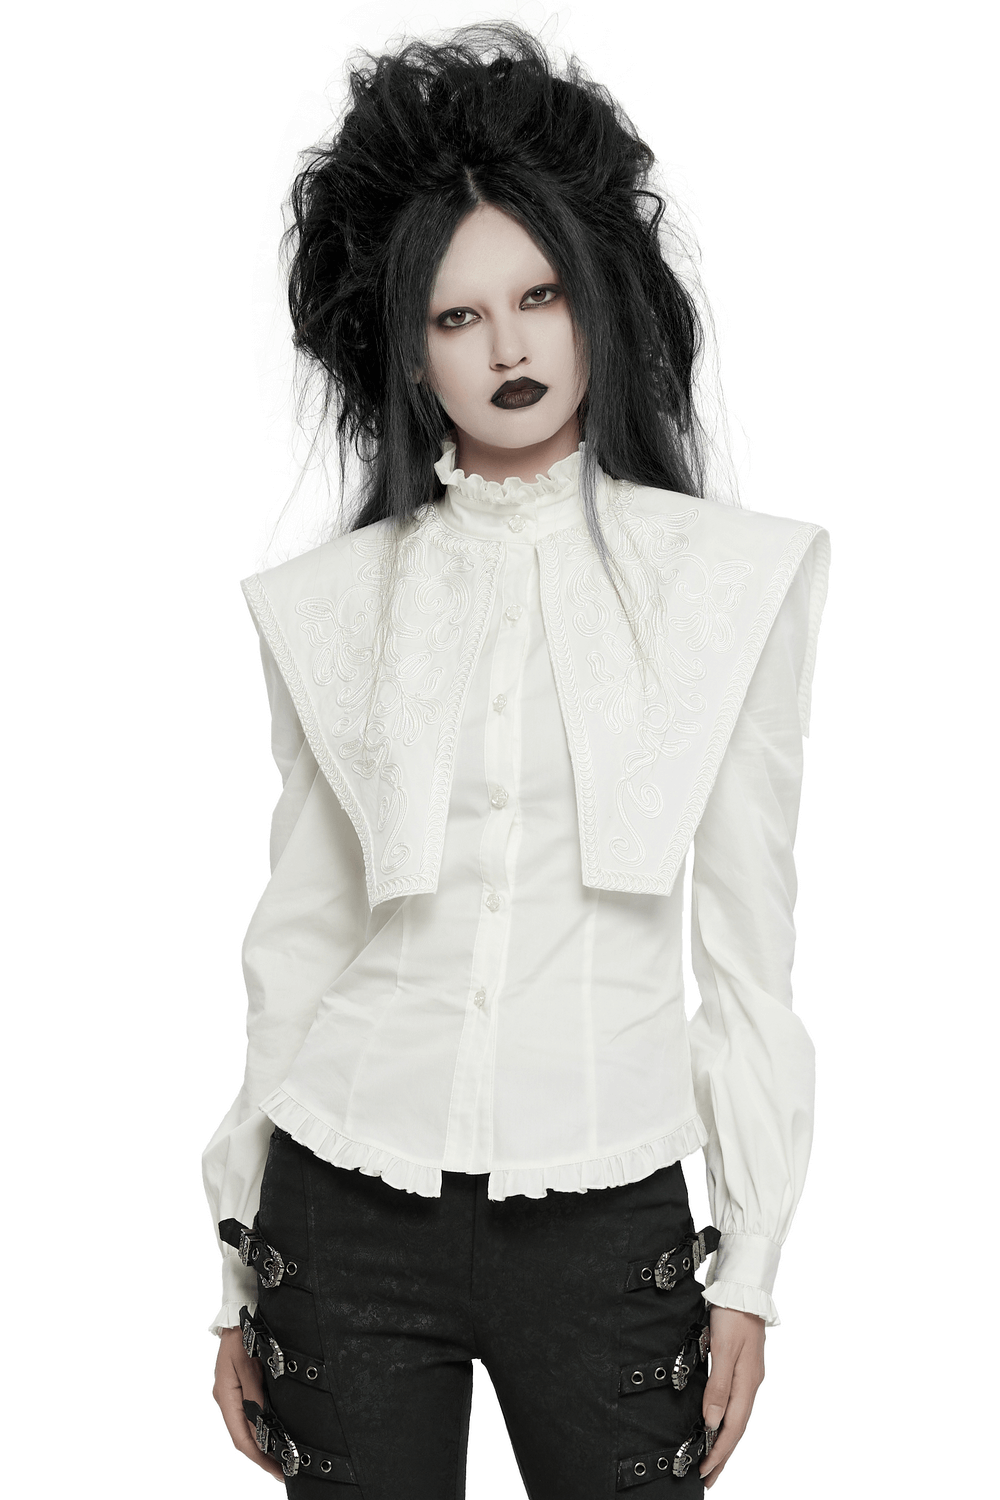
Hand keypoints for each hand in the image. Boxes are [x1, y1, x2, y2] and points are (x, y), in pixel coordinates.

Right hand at [213, 1326, 284, 1480]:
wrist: (238, 1313)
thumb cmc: (243, 1336)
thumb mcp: (250, 1366)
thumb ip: (256, 1396)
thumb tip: (263, 1424)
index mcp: (226, 1396)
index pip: (241, 1437)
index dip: (259, 1457)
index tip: (277, 1470)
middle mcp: (227, 1398)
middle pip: (243, 1435)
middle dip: (262, 1455)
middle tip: (283, 1469)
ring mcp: (232, 1392)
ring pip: (246, 1425)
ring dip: (262, 1442)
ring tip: (280, 1456)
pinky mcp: (239, 1385)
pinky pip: (248, 1413)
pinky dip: (259, 1426)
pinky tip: (272, 1430)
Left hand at [699, 1305, 765, 1487]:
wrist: (744, 1286)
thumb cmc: (732, 1313)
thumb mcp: (722, 1348)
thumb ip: (718, 1385)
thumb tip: (712, 1421)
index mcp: (747, 1381)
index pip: (733, 1427)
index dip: (719, 1451)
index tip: (704, 1471)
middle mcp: (751, 1382)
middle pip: (737, 1427)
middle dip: (723, 1455)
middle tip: (708, 1478)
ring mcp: (750, 1375)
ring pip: (738, 1416)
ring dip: (725, 1440)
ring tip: (712, 1459)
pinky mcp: (745, 1366)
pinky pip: (737, 1402)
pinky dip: (728, 1420)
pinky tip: (720, 1423)